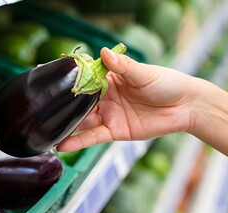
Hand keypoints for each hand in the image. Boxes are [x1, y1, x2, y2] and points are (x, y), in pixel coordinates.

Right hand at [58, 47, 195, 151]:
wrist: (186, 107)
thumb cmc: (166, 83)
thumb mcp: (143, 73)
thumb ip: (122, 67)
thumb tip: (104, 52)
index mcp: (110, 79)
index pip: (84, 79)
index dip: (68, 81)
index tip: (49, 80)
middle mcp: (105, 97)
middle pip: (80, 102)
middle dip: (62, 107)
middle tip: (42, 112)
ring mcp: (109, 115)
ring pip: (83, 121)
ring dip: (66, 126)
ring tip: (46, 131)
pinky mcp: (115, 131)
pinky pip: (94, 137)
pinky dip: (79, 142)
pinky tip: (64, 145)